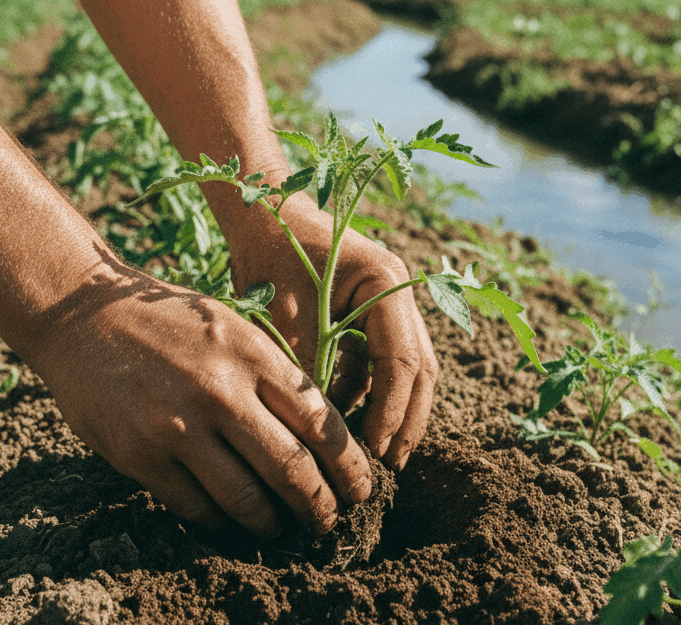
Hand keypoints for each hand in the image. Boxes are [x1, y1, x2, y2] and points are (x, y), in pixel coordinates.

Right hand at [25, 258, 371, 536]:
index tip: (361, 487)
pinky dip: (221, 523)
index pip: (321, 423)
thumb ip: (273, 373)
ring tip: (284, 528)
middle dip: (320, 505)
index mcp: (252, 355)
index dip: (349, 465)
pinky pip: (195, 507)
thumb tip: (321, 432)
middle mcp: (220, 391)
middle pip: (291, 467)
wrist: (82, 315)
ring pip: (245, 498)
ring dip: (273, 522)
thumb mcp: (232, 326)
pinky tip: (233, 524)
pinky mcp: (139, 454)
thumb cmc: (168, 320)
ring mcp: (177, 426)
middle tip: (330, 521)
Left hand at [229, 193, 438, 471]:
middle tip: (391, 464)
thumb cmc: (270, 255)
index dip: (391, 411)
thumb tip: (324, 434)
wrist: (263, 215)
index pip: (400, 360)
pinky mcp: (370, 315)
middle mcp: (399, 291)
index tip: (375, 452)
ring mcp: (389, 302)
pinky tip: (353, 424)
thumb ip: (311, 370)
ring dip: (392, 409)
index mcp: (386, 282)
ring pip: (403, 368)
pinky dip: (369, 393)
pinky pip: (378, 362)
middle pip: (417, 367)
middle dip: (406, 418)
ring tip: (377, 454)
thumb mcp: (286, 316)